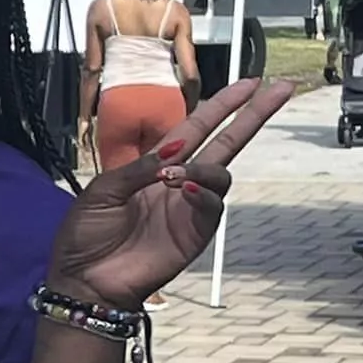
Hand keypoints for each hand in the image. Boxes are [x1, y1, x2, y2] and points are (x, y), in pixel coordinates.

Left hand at [47, 78, 293, 309]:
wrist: (84, 278)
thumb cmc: (86, 234)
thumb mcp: (102, 190)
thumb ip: (139, 167)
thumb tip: (176, 148)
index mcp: (154, 167)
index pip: (195, 128)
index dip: (221, 106)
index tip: (250, 83)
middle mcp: (178, 183)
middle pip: (226, 143)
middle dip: (252, 117)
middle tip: (279, 90)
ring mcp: (189, 208)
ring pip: (221, 174)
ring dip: (203, 167)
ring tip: (171, 178)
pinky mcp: (194, 233)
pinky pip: (213, 205)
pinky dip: (202, 193)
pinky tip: (182, 189)